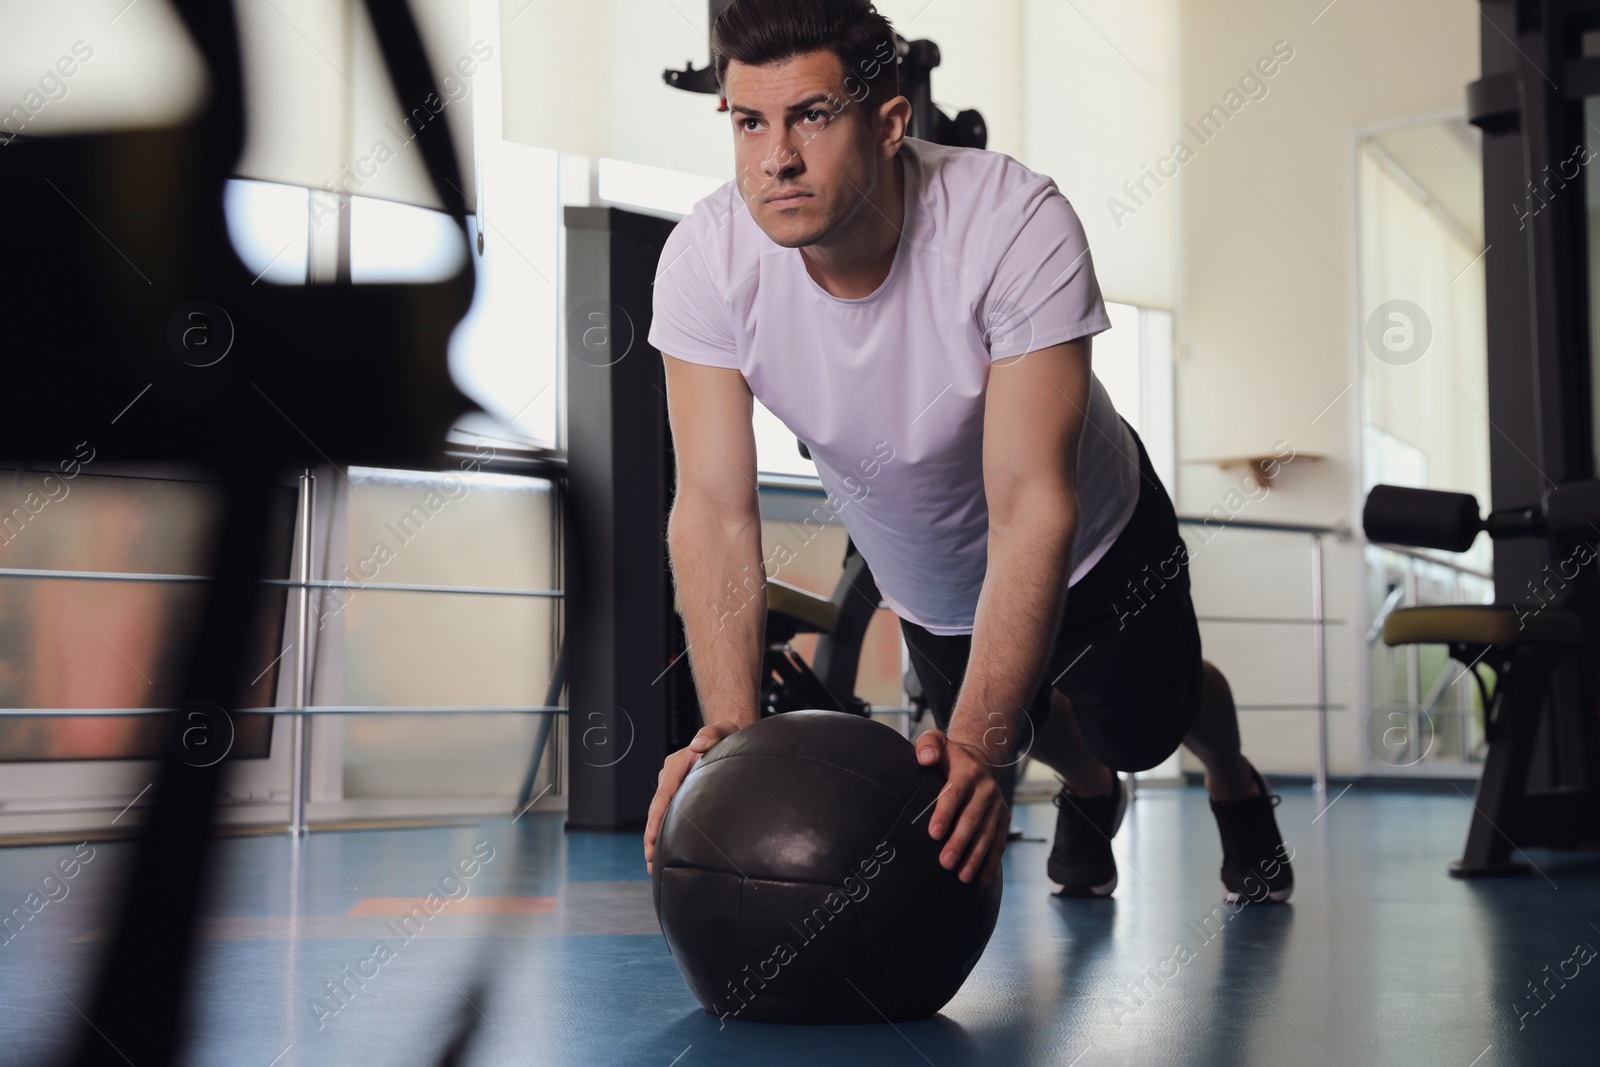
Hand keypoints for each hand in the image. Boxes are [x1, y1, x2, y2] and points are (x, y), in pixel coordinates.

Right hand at [644, 720, 741, 873]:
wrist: (727, 735)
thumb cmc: (727, 735)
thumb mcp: (723, 730)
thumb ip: (711, 734)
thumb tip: (698, 745)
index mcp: (676, 765)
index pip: (663, 795)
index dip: (657, 818)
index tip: (652, 839)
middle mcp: (670, 776)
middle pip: (656, 810)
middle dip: (651, 837)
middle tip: (650, 863)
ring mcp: (673, 786)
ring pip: (660, 816)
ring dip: (655, 840)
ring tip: (653, 867)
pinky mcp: (679, 794)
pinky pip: (668, 815)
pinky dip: (665, 833)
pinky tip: (665, 853)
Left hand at [915, 729, 1009, 887]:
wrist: (979, 760)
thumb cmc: (948, 757)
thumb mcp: (936, 742)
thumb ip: (928, 745)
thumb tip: (925, 758)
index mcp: (967, 771)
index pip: (954, 793)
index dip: (944, 813)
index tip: (933, 833)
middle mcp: (985, 789)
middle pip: (972, 819)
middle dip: (960, 842)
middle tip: (945, 862)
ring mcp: (996, 805)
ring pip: (987, 834)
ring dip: (975, 857)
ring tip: (961, 876)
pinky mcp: (1003, 818)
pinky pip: (998, 843)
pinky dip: (991, 862)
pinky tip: (981, 880)